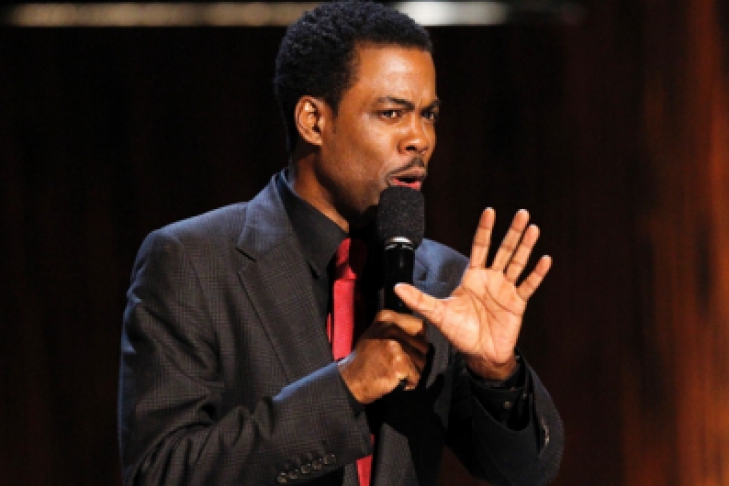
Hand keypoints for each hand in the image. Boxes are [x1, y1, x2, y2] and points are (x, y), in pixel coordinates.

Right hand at [338, 310, 427, 403]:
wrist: (352, 379)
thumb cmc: (365, 358)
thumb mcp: (376, 333)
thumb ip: (397, 327)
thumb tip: (424, 332)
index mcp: (387, 318)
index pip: (421, 326)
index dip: (419, 340)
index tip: (409, 348)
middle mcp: (392, 329)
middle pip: (424, 345)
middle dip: (417, 358)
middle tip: (400, 363)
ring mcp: (395, 346)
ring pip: (422, 361)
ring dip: (414, 371)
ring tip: (396, 371)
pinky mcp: (399, 364)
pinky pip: (417, 376)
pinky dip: (410, 382)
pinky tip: (395, 379)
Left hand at [395, 208, 550, 379]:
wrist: (479, 355)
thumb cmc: (459, 333)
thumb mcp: (437, 315)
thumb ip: (419, 300)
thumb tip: (396, 287)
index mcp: (473, 277)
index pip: (480, 247)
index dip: (485, 230)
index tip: (489, 211)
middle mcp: (491, 279)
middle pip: (503, 250)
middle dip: (512, 232)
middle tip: (522, 212)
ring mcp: (506, 289)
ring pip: (518, 263)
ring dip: (526, 246)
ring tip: (533, 228)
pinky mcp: (518, 303)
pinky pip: (529, 285)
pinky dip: (537, 273)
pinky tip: (545, 259)